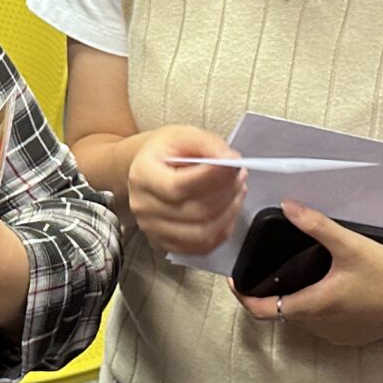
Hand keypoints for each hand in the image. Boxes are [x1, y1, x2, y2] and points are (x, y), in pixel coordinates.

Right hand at [124, 126, 246, 257]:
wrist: (148, 168)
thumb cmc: (165, 152)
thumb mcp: (184, 135)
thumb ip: (208, 145)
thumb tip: (230, 160)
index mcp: (143, 176)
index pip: (178, 187)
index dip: (211, 179)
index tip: (233, 165)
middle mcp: (144, 207)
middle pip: (194, 212)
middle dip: (226, 194)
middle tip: (239, 176)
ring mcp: (153, 229)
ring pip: (201, 234)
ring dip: (229, 213)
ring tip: (236, 192)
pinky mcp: (165, 243)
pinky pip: (202, 246)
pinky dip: (222, 230)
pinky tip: (227, 211)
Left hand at [234, 201, 382, 345]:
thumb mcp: (350, 244)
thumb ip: (317, 225)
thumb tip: (289, 207)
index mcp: (314, 306)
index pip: (263, 310)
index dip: (244, 296)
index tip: (236, 280)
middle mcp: (321, 326)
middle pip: (282, 313)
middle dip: (271, 293)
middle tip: (267, 269)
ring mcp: (338, 335)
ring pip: (303, 320)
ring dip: (295, 301)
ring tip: (295, 275)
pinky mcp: (353, 336)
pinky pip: (324, 325)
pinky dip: (317, 309)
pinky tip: (327, 288)